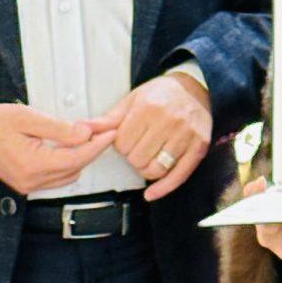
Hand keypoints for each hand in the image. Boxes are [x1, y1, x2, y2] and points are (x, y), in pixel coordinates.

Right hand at [0, 103, 118, 197]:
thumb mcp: (28, 117)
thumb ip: (59, 128)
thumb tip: (84, 134)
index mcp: (33, 165)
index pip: (77, 158)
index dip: (96, 145)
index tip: (108, 133)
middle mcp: (32, 181)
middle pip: (76, 168)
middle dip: (90, 150)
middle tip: (98, 130)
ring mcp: (28, 186)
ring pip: (68, 176)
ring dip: (79, 158)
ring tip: (82, 137)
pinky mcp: (26, 185)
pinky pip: (56, 179)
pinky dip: (66, 165)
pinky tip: (65, 149)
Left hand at [92, 72, 212, 202]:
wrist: (195, 89)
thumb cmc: (161, 95)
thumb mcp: (132, 100)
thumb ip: (108, 119)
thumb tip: (82, 129)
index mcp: (148, 107)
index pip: (123, 142)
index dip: (120, 145)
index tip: (126, 139)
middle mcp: (169, 121)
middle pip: (138, 158)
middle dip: (132, 157)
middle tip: (138, 147)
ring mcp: (186, 136)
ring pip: (155, 169)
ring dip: (146, 170)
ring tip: (147, 158)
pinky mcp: (198, 148)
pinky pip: (179, 176)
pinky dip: (163, 188)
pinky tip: (151, 193)